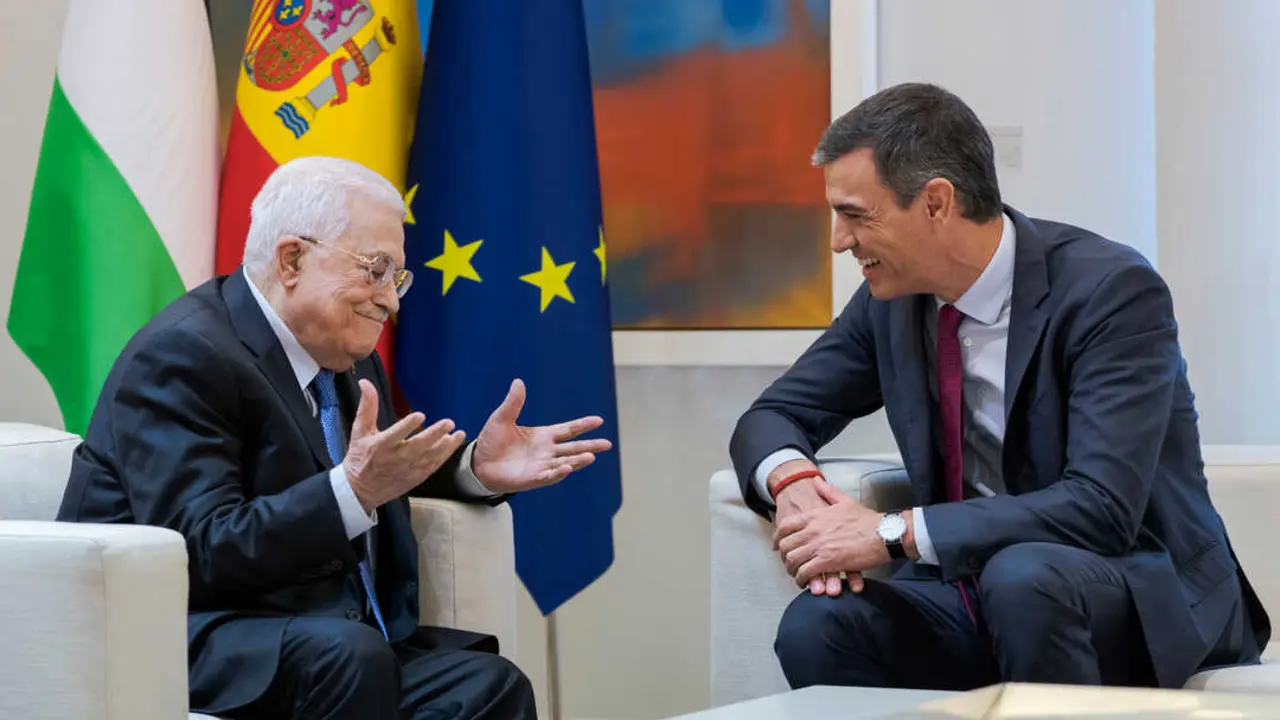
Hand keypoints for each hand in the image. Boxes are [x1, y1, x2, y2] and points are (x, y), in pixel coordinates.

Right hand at [344, 380, 468, 512]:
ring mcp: (407, 469)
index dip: (407, 425)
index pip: (395, 434)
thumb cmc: (360, 457)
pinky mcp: (416, 477)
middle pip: (418, 446)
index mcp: (381, 446)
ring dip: (445, 446)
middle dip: (434, 434)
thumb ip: (367, 406)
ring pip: (429, 457)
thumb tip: (365, 383)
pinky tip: (453, 443)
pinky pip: (433, 466)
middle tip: (449, 422)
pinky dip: (444, 456)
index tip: (419, 415)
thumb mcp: (359, 431)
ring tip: (458, 434)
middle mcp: (396, 458)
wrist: (361, 490)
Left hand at [471, 379, 612, 492]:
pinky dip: (558, 472)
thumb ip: (513, 403)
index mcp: (543, 435)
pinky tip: (567, 468)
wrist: (478, 463)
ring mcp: (541, 466)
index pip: (568, 429)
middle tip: (608, 444)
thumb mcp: (501, 418)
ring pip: (565, 462)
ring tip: (591, 456)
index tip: (599, 420)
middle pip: (573, 448)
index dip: (582, 425)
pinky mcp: (532, 478)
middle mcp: (546, 451)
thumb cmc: (491, 441)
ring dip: (578, 460)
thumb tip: (518, 382)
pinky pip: (548, 475)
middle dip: (590, 446)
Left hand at [774, 481, 889, 588]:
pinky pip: (805, 572)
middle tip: (788, 563)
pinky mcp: (828, 561)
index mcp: (815, 516)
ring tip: (796, 575)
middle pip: (786, 545)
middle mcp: (813, 530)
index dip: (778, 537)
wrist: (884, 534)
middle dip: (784, 557)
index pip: (786, 526)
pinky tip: (805, 582)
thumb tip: (816, 481)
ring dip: (791, 570)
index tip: (776, 545)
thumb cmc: (868, 520)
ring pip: (793, 560)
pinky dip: (801, 579)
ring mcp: (819, 546)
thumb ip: (827, 491)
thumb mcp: (845, 501)